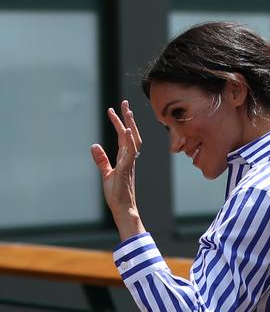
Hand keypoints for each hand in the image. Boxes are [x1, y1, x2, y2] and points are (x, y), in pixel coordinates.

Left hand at [90, 100, 144, 239]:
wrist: (122, 208)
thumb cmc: (116, 194)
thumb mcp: (106, 174)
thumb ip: (101, 160)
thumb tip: (94, 145)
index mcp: (125, 158)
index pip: (123, 136)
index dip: (119, 122)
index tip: (114, 109)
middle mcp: (129, 158)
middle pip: (131, 134)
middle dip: (128, 118)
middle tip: (125, 103)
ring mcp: (129, 162)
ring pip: (133, 139)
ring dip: (130, 125)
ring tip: (127, 111)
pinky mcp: (126, 169)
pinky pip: (130, 152)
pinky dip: (130, 140)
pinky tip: (127, 130)